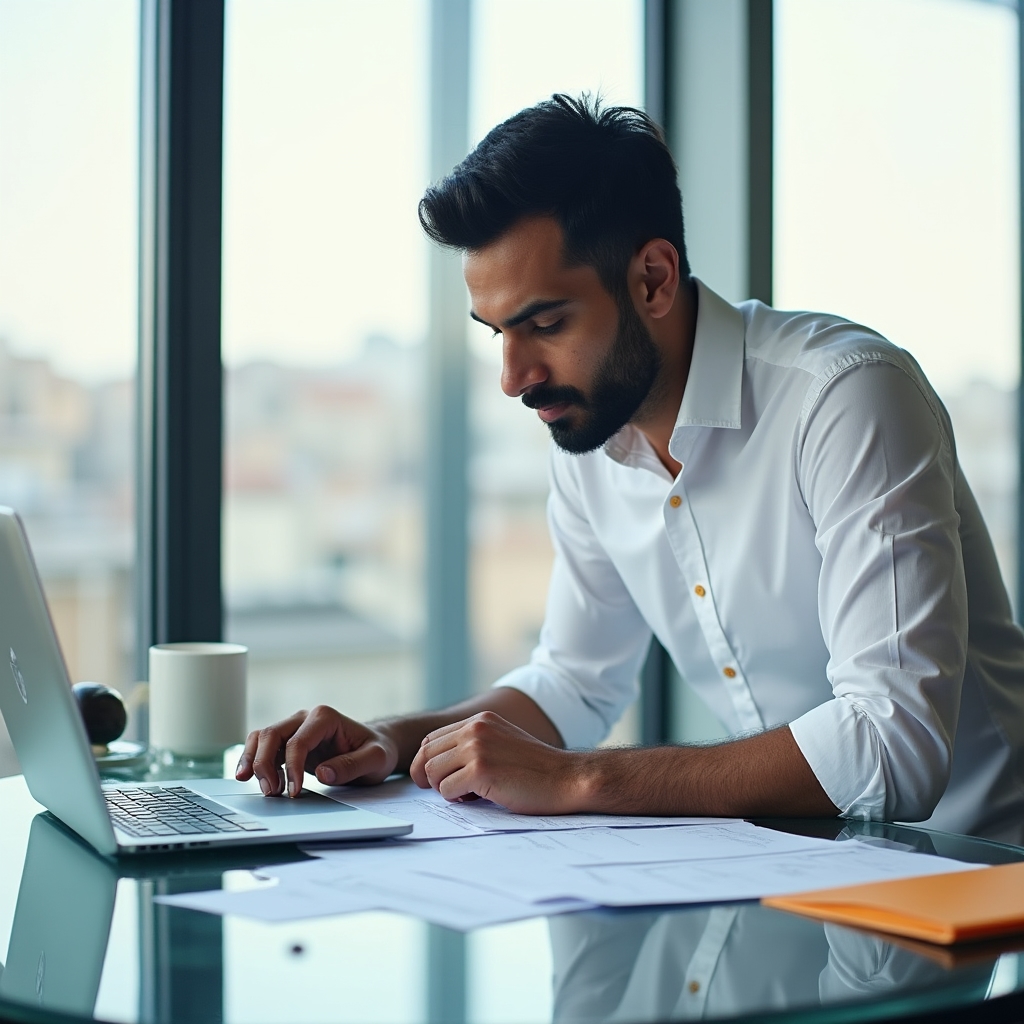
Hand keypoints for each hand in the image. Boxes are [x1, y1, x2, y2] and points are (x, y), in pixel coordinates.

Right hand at [235, 705, 398, 796]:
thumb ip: (352, 765)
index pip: (298, 741)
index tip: (295, 792)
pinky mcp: (289, 742)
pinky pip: (263, 747)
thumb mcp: (376, 759)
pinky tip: (249, 778)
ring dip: (255, 763)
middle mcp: (306, 717)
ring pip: (261, 738)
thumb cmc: (377, 751)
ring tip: (263, 790)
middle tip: (271, 793)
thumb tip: (323, 773)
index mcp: (325, 717)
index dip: (292, 768)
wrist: (376, 747)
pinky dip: (254, 761)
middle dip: (265, 764)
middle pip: (272, 734)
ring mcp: (295, 728)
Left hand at [409, 711, 585, 813]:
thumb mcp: (501, 743)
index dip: (427, 762)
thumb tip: (434, 766)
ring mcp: (477, 748)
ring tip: (468, 794)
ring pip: (432, 772)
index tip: (435, 780)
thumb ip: (474, 745)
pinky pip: (446, 790)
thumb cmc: (535, 769)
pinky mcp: (481, 770)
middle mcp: (475, 729)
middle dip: (431, 777)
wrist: (566, 778)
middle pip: (426, 754)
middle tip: (451, 791)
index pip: (432, 739)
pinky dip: (457, 799)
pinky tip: (478, 798)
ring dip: (444, 789)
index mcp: (480, 720)